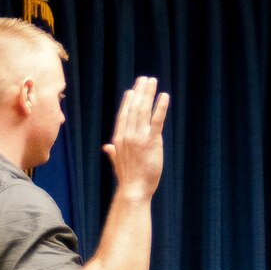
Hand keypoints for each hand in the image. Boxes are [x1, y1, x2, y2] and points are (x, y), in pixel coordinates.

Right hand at [103, 76, 168, 200]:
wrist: (134, 190)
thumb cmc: (128, 178)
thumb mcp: (117, 163)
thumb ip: (113, 152)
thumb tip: (106, 147)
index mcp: (119, 139)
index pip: (123, 116)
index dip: (128, 102)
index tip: (132, 90)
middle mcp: (127, 135)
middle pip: (133, 108)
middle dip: (139, 92)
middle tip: (144, 79)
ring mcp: (139, 138)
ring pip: (143, 110)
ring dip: (148, 94)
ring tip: (152, 82)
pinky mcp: (151, 142)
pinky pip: (157, 120)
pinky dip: (160, 107)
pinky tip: (164, 96)